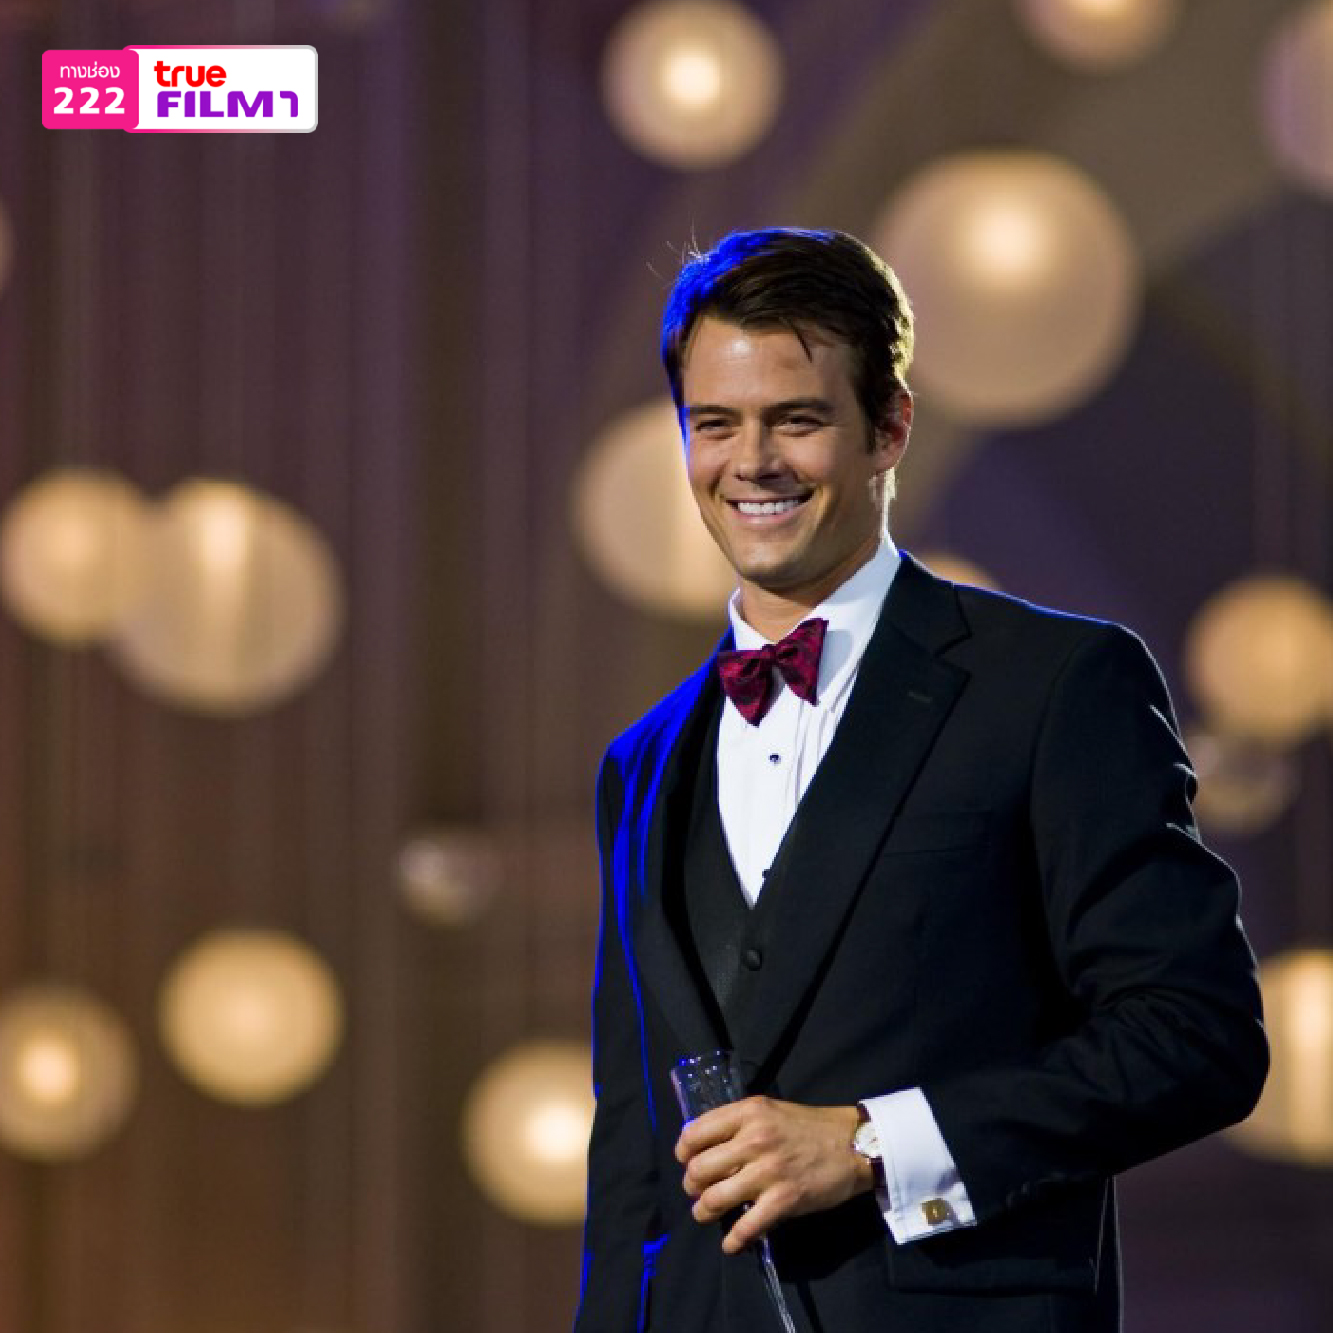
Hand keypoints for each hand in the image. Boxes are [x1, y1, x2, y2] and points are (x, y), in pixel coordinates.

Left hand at [674, 1098, 872, 1253]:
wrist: (853, 1145)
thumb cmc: (807, 1126)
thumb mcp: (768, 1110)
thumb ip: (737, 1123)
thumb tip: (704, 1145)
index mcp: (748, 1113)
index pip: (695, 1133)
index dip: (684, 1152)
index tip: (687, 1161)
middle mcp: (754, 1140)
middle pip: (699, 1169)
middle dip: (691, 1185)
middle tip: (696, 1191)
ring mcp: (769, 1172)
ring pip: (715, 1199)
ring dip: (703, 1212)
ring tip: (706, 1213)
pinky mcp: (784, 1200)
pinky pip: (746, 1228)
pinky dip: (733, 1241)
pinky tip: (731, 1243)